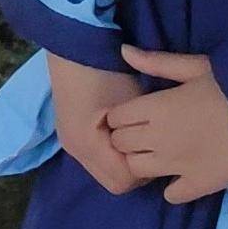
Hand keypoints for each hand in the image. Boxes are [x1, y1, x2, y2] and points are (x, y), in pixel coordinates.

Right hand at [46, 52, 143, 193]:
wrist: (75, 46)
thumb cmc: (106, 71)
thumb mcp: (131, 103)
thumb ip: (142, 134)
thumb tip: (153, 155)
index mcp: (87, 145)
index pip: (123, 181)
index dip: (144, 169)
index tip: (157, 147)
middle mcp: (75, 150)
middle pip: (113, 182)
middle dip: (134, 170)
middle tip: (151, 145)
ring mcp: (70, 143)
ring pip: (104, 172)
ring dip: (122, 161)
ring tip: (138, 138)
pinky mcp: (71, 134)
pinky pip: (96, 158)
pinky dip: (111, 153)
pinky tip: (123, 133)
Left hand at [105, 48, 227, 204]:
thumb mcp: (197, 67)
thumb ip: (158, 62)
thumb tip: (124, 51)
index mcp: (155, 107)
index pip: (115, 118)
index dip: (122, 116)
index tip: (136, 114)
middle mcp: (157, 138)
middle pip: (121, 144)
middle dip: (127, 137)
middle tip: (148, 132)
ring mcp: (176, 165)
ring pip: (136, 169)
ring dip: (143, 161)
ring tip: (161, 153)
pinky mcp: (199, 184)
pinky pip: (171, 195)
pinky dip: (173, 188)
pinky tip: (183, 175)